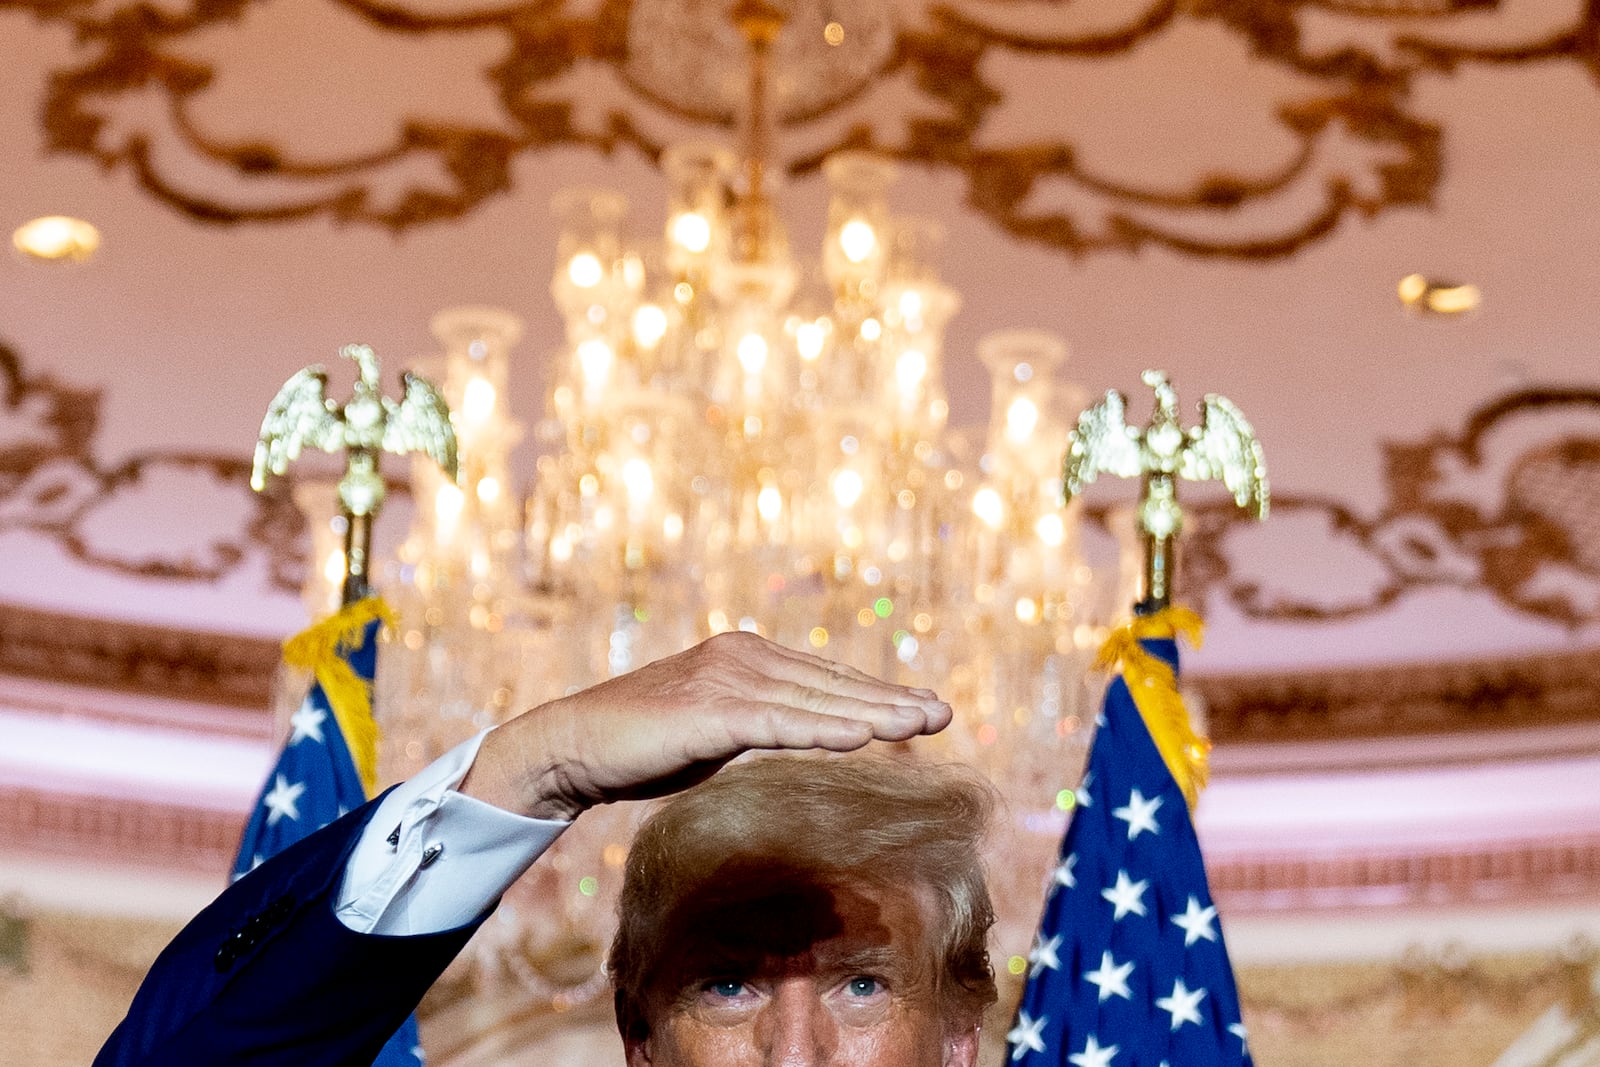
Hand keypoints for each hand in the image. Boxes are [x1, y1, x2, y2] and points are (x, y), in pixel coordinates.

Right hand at [458, 630, 951, 820]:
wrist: (573, 746)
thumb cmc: (644, 744)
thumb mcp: (718, 731)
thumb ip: (764, 725)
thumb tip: (811, 733)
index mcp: (745, 657)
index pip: (825, 678)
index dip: (875, 694)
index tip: (921, 708)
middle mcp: (741, 657)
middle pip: (830, 683)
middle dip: (890, 699)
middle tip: (943, 712)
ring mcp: (726, 679)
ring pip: (814, 699)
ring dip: (872, 712)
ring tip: (919, 723)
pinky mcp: (709, 710)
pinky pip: (779, 722)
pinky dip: (824, 728)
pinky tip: (862, 738)